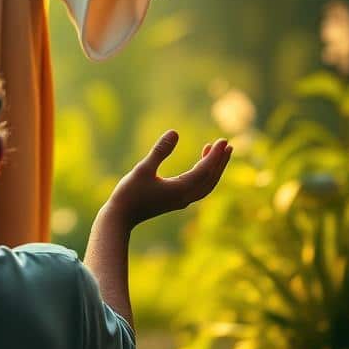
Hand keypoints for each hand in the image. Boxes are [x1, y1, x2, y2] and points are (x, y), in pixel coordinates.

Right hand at [105, 130, 230, 227]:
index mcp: (180, 189)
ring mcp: (181, 200)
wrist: (121, 216)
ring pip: (206, 185)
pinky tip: (199, 164)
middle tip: (227, 144)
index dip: (215, 155)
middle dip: (220, 162)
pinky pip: (198, 187)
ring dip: (214, 169)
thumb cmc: (130, 192)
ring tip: (215, 151)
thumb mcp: (143, 168)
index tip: (222, 141)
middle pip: (211, 179)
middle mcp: (185, 197)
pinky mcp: (176, 200)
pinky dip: (204, 175)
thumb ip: (160, 151)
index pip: (204, 170)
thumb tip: (175, 132)